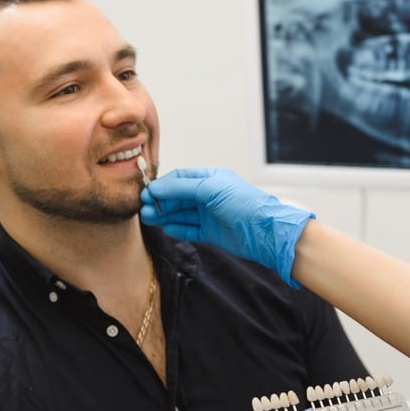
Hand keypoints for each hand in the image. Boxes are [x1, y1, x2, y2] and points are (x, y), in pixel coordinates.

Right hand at [140, 168, 313, 286]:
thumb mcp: (210, 189)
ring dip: (165, 215)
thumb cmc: (243, 204)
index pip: (180, 178)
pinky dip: (177, 228)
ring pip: (182, 213)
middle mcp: (209, 195)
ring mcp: (210, 214)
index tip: (147, 192)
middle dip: (161, 202)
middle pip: (178, 196)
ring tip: (150, 218)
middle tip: (145, 209)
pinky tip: (165, 227)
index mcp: (210, 178)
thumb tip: (156, 187)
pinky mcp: (211, 232)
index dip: (163, 185)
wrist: (264, 231)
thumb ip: (181, 188)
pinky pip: (189, 229)